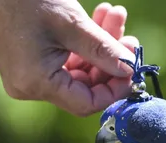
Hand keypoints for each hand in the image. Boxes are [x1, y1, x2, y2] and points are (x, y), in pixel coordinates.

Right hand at [0, 1, 137, 115]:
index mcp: (37, 83)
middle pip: (86, 86)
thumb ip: (104, 50)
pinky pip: (68, 59)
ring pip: (80, 69)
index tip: (133, 69)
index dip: (115, 90)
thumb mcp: (72, 24)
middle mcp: (32, 86)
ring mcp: (32, 74)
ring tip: (116, 17)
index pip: (86, 103)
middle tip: (131, 40)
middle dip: (111, 61)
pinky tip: (101, 18)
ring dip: (102, 45)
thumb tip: (130, 69)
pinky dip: (86, 42)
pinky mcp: (34, 61)